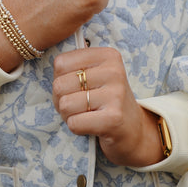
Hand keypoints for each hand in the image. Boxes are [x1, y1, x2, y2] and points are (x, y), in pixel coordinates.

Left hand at [52, 47, 164, 166]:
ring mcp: (116, 95)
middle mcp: (114, 71)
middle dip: (61, 101)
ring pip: (65, 105)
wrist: (134, 130)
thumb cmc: (106, 101)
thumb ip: (75, 65)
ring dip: (68, 116)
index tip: (76, 88)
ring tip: (85, 115)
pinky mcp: (113, 118)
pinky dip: (77, 128)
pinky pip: (74, 123)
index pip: (60, 63)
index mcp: (108, 56)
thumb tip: (52, 60)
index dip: (60, 80)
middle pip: (59, 85)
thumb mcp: (96, 75)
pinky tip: (91, 126)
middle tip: (78, 106)